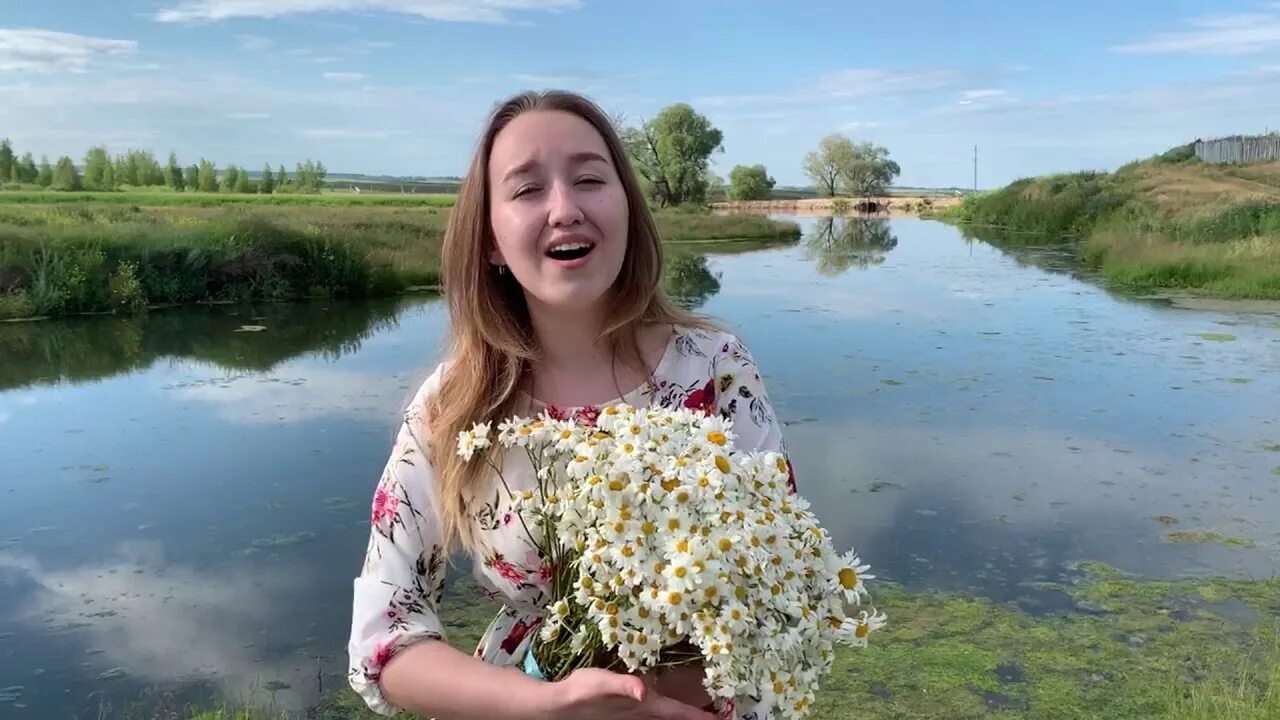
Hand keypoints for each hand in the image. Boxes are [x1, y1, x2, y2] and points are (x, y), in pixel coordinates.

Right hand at [535, 667, 717, 719]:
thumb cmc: (583, 690)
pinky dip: (666, 714)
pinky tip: (664, 709)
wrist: (562, 705)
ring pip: (664, 719)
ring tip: (698, 716)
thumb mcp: (603, 681)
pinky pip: (653, 715)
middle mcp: (642, 713)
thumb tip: (644, 690)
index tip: (718, 719)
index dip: (697, 715)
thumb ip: (625, 684)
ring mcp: (634, 715)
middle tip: (716, 719)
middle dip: (694, 718)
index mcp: (643, 705)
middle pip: (674, 718)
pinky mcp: (626, 712)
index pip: (676, 712)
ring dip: (681, 717)